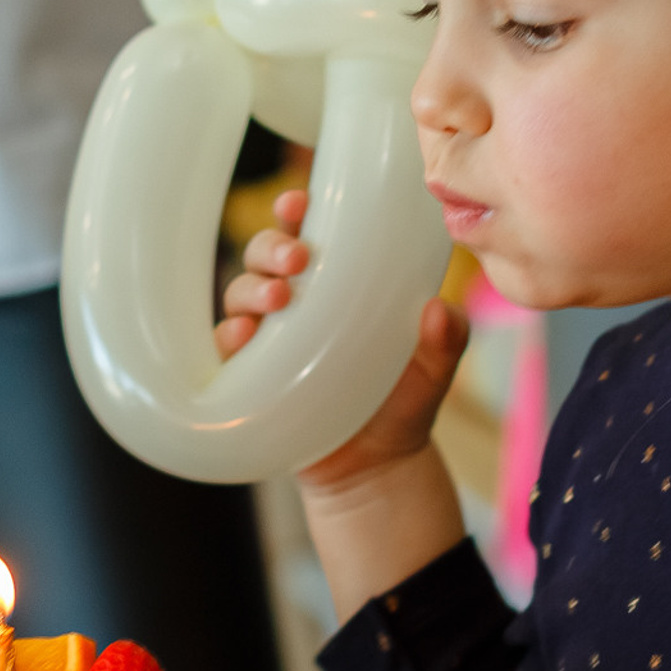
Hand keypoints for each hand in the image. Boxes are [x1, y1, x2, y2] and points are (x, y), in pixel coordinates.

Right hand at [217, 188, 468, 494]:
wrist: (377, 467)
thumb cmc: (402, 400)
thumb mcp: (434, 367)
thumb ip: (446, 338)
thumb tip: (439, 310)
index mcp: (335, 282)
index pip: (307, 231)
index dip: (294, 210)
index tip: (299, 202)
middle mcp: (294, 303)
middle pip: (264, 255)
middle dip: (272, 246)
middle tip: (297, 259)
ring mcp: (267, 339)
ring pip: (239, 293)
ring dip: (252, 287)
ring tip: (278, 298)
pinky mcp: (248, 377)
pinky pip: (223, 348)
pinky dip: (227, 337)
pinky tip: (242, 337)